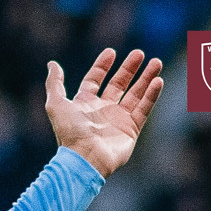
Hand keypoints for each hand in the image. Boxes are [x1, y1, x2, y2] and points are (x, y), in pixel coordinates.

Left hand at [45, 49, 163, 177]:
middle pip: (119, 84)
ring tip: (157, 62)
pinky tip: (158, 81)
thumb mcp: (56, 104)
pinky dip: (151, 95)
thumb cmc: (69, 132)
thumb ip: (55, 83)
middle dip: (130, 68)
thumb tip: (52, 64)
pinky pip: (144, 109)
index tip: (112, 52)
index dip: (102, 66)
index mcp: (85, 103)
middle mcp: (103, 109)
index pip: (96, 79)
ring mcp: (118, 119)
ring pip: (135, 94)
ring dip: (146, 78)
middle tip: (140, 53)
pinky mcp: (131, 129)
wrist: (85, 158)